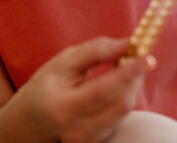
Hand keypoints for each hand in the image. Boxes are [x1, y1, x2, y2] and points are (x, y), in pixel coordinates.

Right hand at [16, 37, 153, 142]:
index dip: (128, 73)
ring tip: (126, 68)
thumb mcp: (64, 62)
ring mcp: (87, 140)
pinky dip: (125, 97)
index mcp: (62, 106)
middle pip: (121, 104)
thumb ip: (95, 50)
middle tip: (141, 57)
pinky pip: (120, 118)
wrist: (30, 121)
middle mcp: (75, 130)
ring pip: (124, 112)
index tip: (146, 56)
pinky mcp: (97, 142)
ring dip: (132, 87)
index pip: (103, 90)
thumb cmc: (47, 86)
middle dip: (135, 78)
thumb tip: (129, 43)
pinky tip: (118, 86)